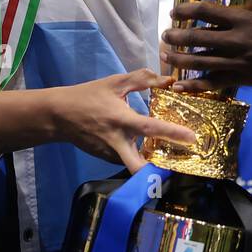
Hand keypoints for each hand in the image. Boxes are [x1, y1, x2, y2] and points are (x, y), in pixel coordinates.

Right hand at [53, 69, 195, 172]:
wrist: (59, 115)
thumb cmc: (89, 96)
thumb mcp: (115, 83)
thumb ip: (143, 79)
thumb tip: (168, 79)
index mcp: (121, 120)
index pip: (151, 128)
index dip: (172, 133)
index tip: (191, 138)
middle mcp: (117, 142)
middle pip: (139, 168)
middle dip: (158, 172)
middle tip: (177, 166)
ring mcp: (111, 154)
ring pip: (135, 165)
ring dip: (151, 163)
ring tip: (167, 155)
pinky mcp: (106, 159)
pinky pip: (127, 160)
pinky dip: (138, 157)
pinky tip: (145, 148)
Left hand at [163, 1, 251, 91]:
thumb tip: (243, 21)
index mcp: (247, 18)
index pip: (207, 10)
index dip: (187, 9)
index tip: (175, 10)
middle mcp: (239, 39)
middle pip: (197, 36)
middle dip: (176, 35)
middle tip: (165, 34)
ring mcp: (241, 61)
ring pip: (200, 60)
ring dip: (179, 58)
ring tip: (165, 55)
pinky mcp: (247, 79)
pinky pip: (214, 82)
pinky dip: (195, 84)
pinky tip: (179, 85)